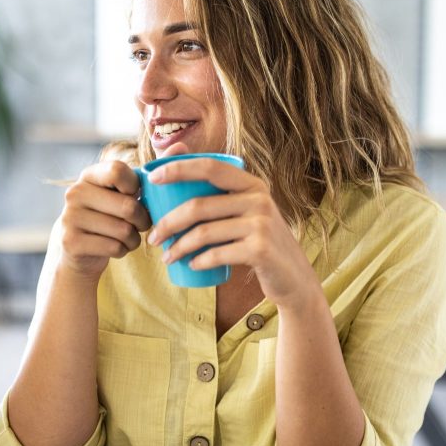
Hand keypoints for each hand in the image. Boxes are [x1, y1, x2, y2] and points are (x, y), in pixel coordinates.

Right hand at [56, 159, 150, 280]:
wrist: (82, 251)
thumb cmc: (114, 215)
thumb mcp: (130, 192)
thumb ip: (155, 170)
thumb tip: (183, 146)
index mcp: (89, 175)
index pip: (117, 170)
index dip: (135, 186)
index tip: (136, 195)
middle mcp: (75, 192)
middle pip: (127, 206)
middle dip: (143, 220)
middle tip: (142, 224)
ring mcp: (70, 217)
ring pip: (123, 230)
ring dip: (134, 238)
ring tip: (129, 236)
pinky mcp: (71, 242)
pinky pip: (114, 247)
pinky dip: (123, 250)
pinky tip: (117, 247)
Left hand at [146, 151, 318, 308]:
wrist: (293, 278)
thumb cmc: (259, 243)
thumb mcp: (248, 213)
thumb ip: (222, 195)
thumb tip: (172, 170)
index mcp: (252, 184)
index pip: (211, 167)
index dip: (179, 169)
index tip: (152, 178)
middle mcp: (259, 199)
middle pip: (199, 205)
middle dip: (168, 222)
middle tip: (154, 238)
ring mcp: (261, 224)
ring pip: (204, 232)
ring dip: (179, 247)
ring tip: (167, 257)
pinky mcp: (261, 250)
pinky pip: (217, 254)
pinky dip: (199, 261)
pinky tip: (191, 265)